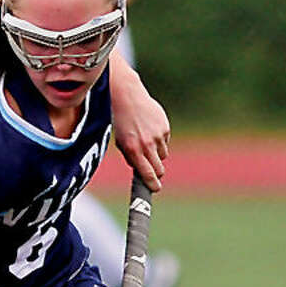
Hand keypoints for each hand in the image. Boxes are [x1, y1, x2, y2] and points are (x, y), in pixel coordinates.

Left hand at [110, 62, 169, 189]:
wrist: (127, 97)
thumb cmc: (120, 122)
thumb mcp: (120, 142)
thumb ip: (132, 157)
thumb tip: (142, 172)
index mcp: (133, 150)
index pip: (147, 174)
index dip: (152, 184)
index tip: (155, 189)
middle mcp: (147, 144)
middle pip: (159, 169)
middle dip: (156, 173)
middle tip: (153, 174)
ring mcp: (158, 135)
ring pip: (163, 156)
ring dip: (157, 155)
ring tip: (146, 144)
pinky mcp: (165, 127)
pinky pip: (165, 142)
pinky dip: (159, 140)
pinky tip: (149, 130)